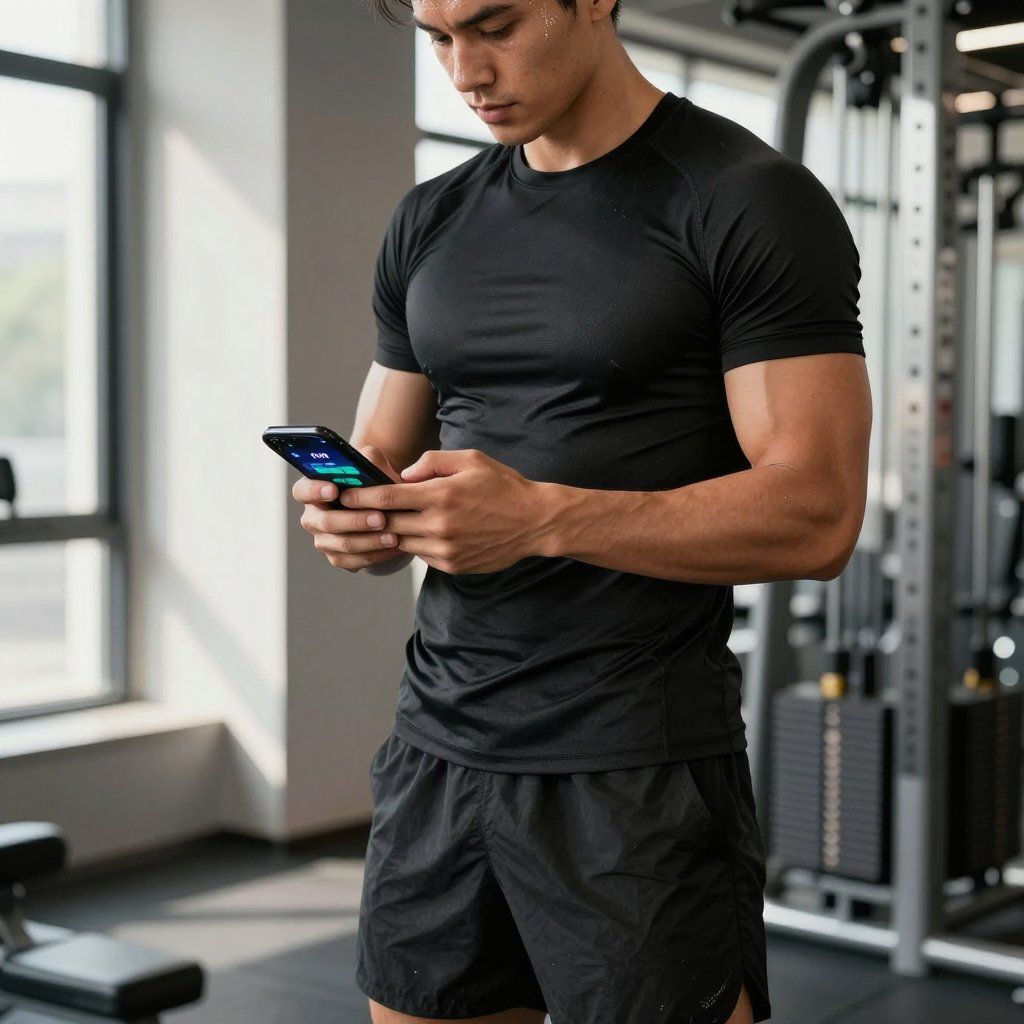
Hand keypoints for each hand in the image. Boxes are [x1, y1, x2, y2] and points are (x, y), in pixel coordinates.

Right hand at [292, 445, 410, 573]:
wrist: (385, 507)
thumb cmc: (374, 483)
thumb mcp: (373, 466)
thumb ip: (369, 459)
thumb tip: (368, 459)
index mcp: (313, 490)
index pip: (303, 490)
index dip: (315, 491)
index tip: (334, 490)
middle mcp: (313, 517)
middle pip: (325, 522)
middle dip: (354, 520)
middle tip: (380, 518)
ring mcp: (324, 540)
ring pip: (342, 544)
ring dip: (369, 541)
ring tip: (393, 536)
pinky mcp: (338, 557)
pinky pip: (353, 561)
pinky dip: (376, 554)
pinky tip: (394, 547)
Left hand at [339, 448, 544, 574]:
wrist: (534, 522)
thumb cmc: (502, 486)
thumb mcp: (470, 460)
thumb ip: (432, 462)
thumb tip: (405, 475)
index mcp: (440, 495)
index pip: (386, 498)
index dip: (359, 497)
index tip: (343, 494)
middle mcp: (439, 525)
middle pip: (386, 524)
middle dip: (366, 518)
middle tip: (350, 511)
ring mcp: (445, 549)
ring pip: (401, 542)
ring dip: (389, 533)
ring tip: (380, 522)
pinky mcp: (451, 565)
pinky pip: (420, 555)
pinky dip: (413, 543)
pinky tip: (416, 533)